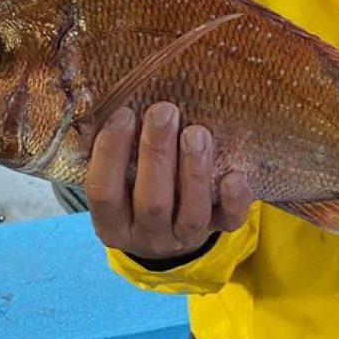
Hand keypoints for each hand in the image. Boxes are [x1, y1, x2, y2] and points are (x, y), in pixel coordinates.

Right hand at [85, 102, 252, 260]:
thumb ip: (114, 151)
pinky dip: (234, 200)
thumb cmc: (136, 191)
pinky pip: (229, 222)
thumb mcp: (116, 180)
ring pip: (192, 214)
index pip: (103, 192)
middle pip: (152, 203)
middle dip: (157, 153)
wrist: (168, 237)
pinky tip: (234, 175)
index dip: (110, 153)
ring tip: (197, 131)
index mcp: (113, 223)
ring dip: (194, 170)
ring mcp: (184, 238)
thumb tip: (112, 100)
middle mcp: (147, 236)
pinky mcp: (219, 231)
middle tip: (164, 111)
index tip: (123, 113)